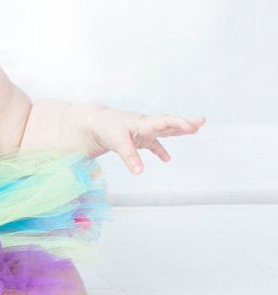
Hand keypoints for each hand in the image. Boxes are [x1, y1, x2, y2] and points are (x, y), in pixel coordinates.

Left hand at [87, 106, 205, 173]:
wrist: (93, 123)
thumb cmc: (105, 128)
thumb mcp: (117, 142)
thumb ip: (129, 157)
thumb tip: (139, 172)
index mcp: (142, 122)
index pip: (164, 121)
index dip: (178, 123)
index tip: (191, 125)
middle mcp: (145, 125)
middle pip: (168, 123)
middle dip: (184, 123)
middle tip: (201, 121)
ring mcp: (142, 131)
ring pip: (164, 131)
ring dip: (178, 131)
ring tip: (195, 129)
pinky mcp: (137, 138)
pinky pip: (152, 144)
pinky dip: (160, 151)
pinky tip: (167, 159)